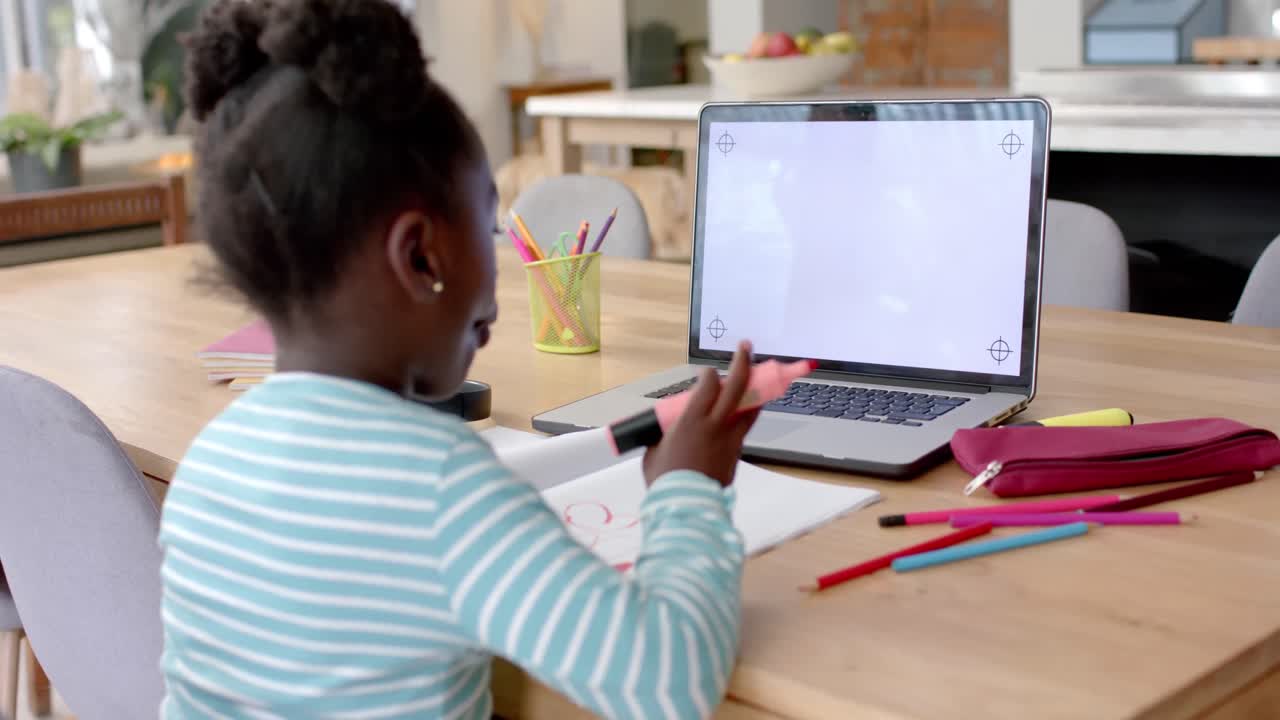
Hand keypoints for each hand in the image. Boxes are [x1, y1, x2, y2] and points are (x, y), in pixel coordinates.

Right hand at [643, 341, 760, 487]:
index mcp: (691, 420)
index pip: (708, 384)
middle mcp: (716, 424)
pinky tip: (747, 409)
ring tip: (758, 375)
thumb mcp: (655, 450)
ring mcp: (731, 438)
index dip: (709, 374)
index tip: (707, 373)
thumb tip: (666, 430)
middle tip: (745, 347)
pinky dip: (747, 414)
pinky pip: (745, 427)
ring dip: (755, 388)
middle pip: (737, 386)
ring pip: (750, 406)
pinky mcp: (737, 452)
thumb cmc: (665, 480)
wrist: (687, 506)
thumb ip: (664, 434)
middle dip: (743, 362)